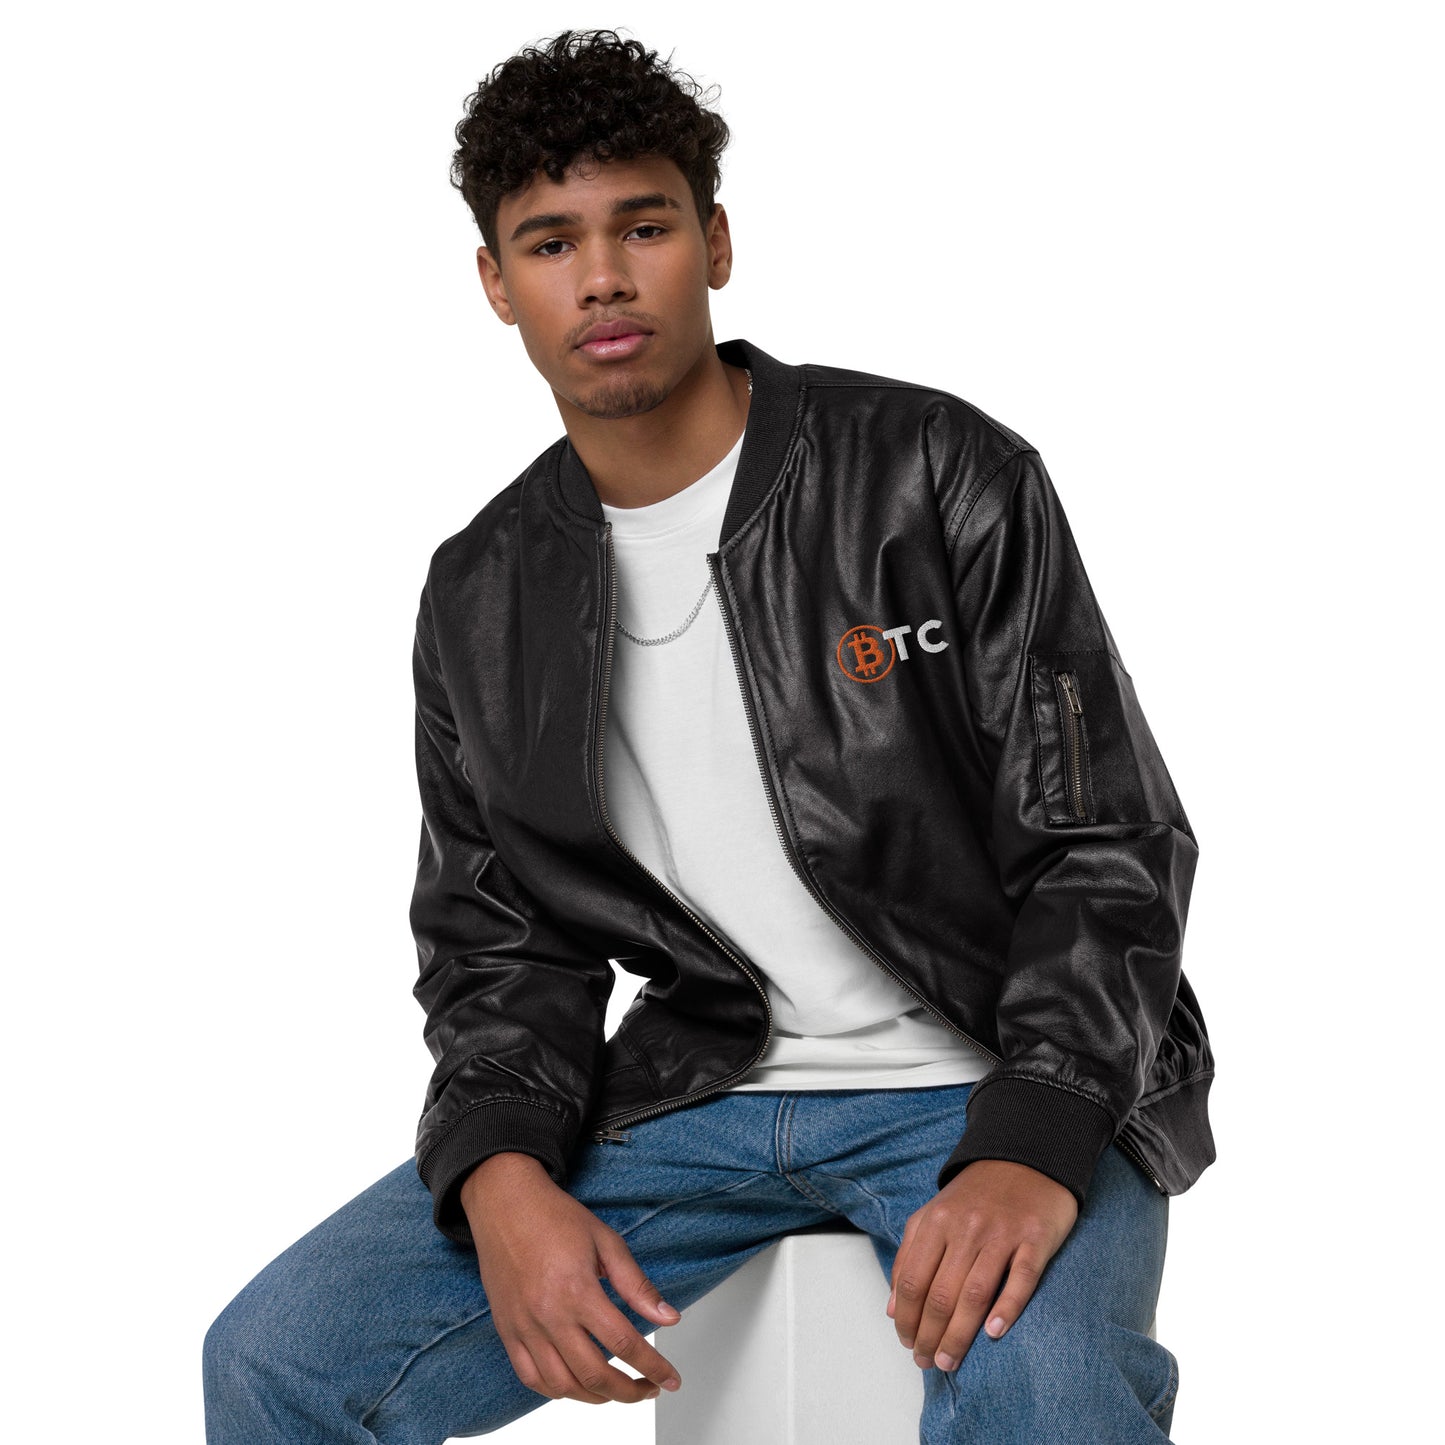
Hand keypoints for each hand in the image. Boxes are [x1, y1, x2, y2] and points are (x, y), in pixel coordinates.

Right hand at [461, 1152, 683, 1404]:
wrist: (505, 1204)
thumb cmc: (555, 1217)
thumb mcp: (606, 1241)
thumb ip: (637, 1284)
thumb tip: (669, 1316)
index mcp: (578, 1290)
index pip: (624, 1343)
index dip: (652, 1366)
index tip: (670, 1379)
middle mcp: (549, 1315)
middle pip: (594, 1375)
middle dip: (628, 1391)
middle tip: (647, 1388)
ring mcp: (524, 1327)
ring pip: (562, 1385)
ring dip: (594, 1397)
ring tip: (616, 1390)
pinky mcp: (507, 1331)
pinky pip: (530, 1378)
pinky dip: (557, 1391)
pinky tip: (575, 1385)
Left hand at [887, 1158, 1077, 1371]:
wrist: (1025, 1158)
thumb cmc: (977, 1195)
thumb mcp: (934, 1215)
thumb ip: (910, 1257)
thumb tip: (893, 1308)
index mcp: (936, 1221)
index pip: (913, 1280)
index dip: (906, 1318)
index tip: (906, 1343)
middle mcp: (966, 1227)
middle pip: (940, 1293)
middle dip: (929, 1335)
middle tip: (927, 1361)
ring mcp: (1001, 1233)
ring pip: (975, 1293)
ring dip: (959, 1335)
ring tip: (950, 1361)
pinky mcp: (1035, 1238)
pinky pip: (1020, 1279)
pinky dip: (1006, 1308)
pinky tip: (994, 1333)